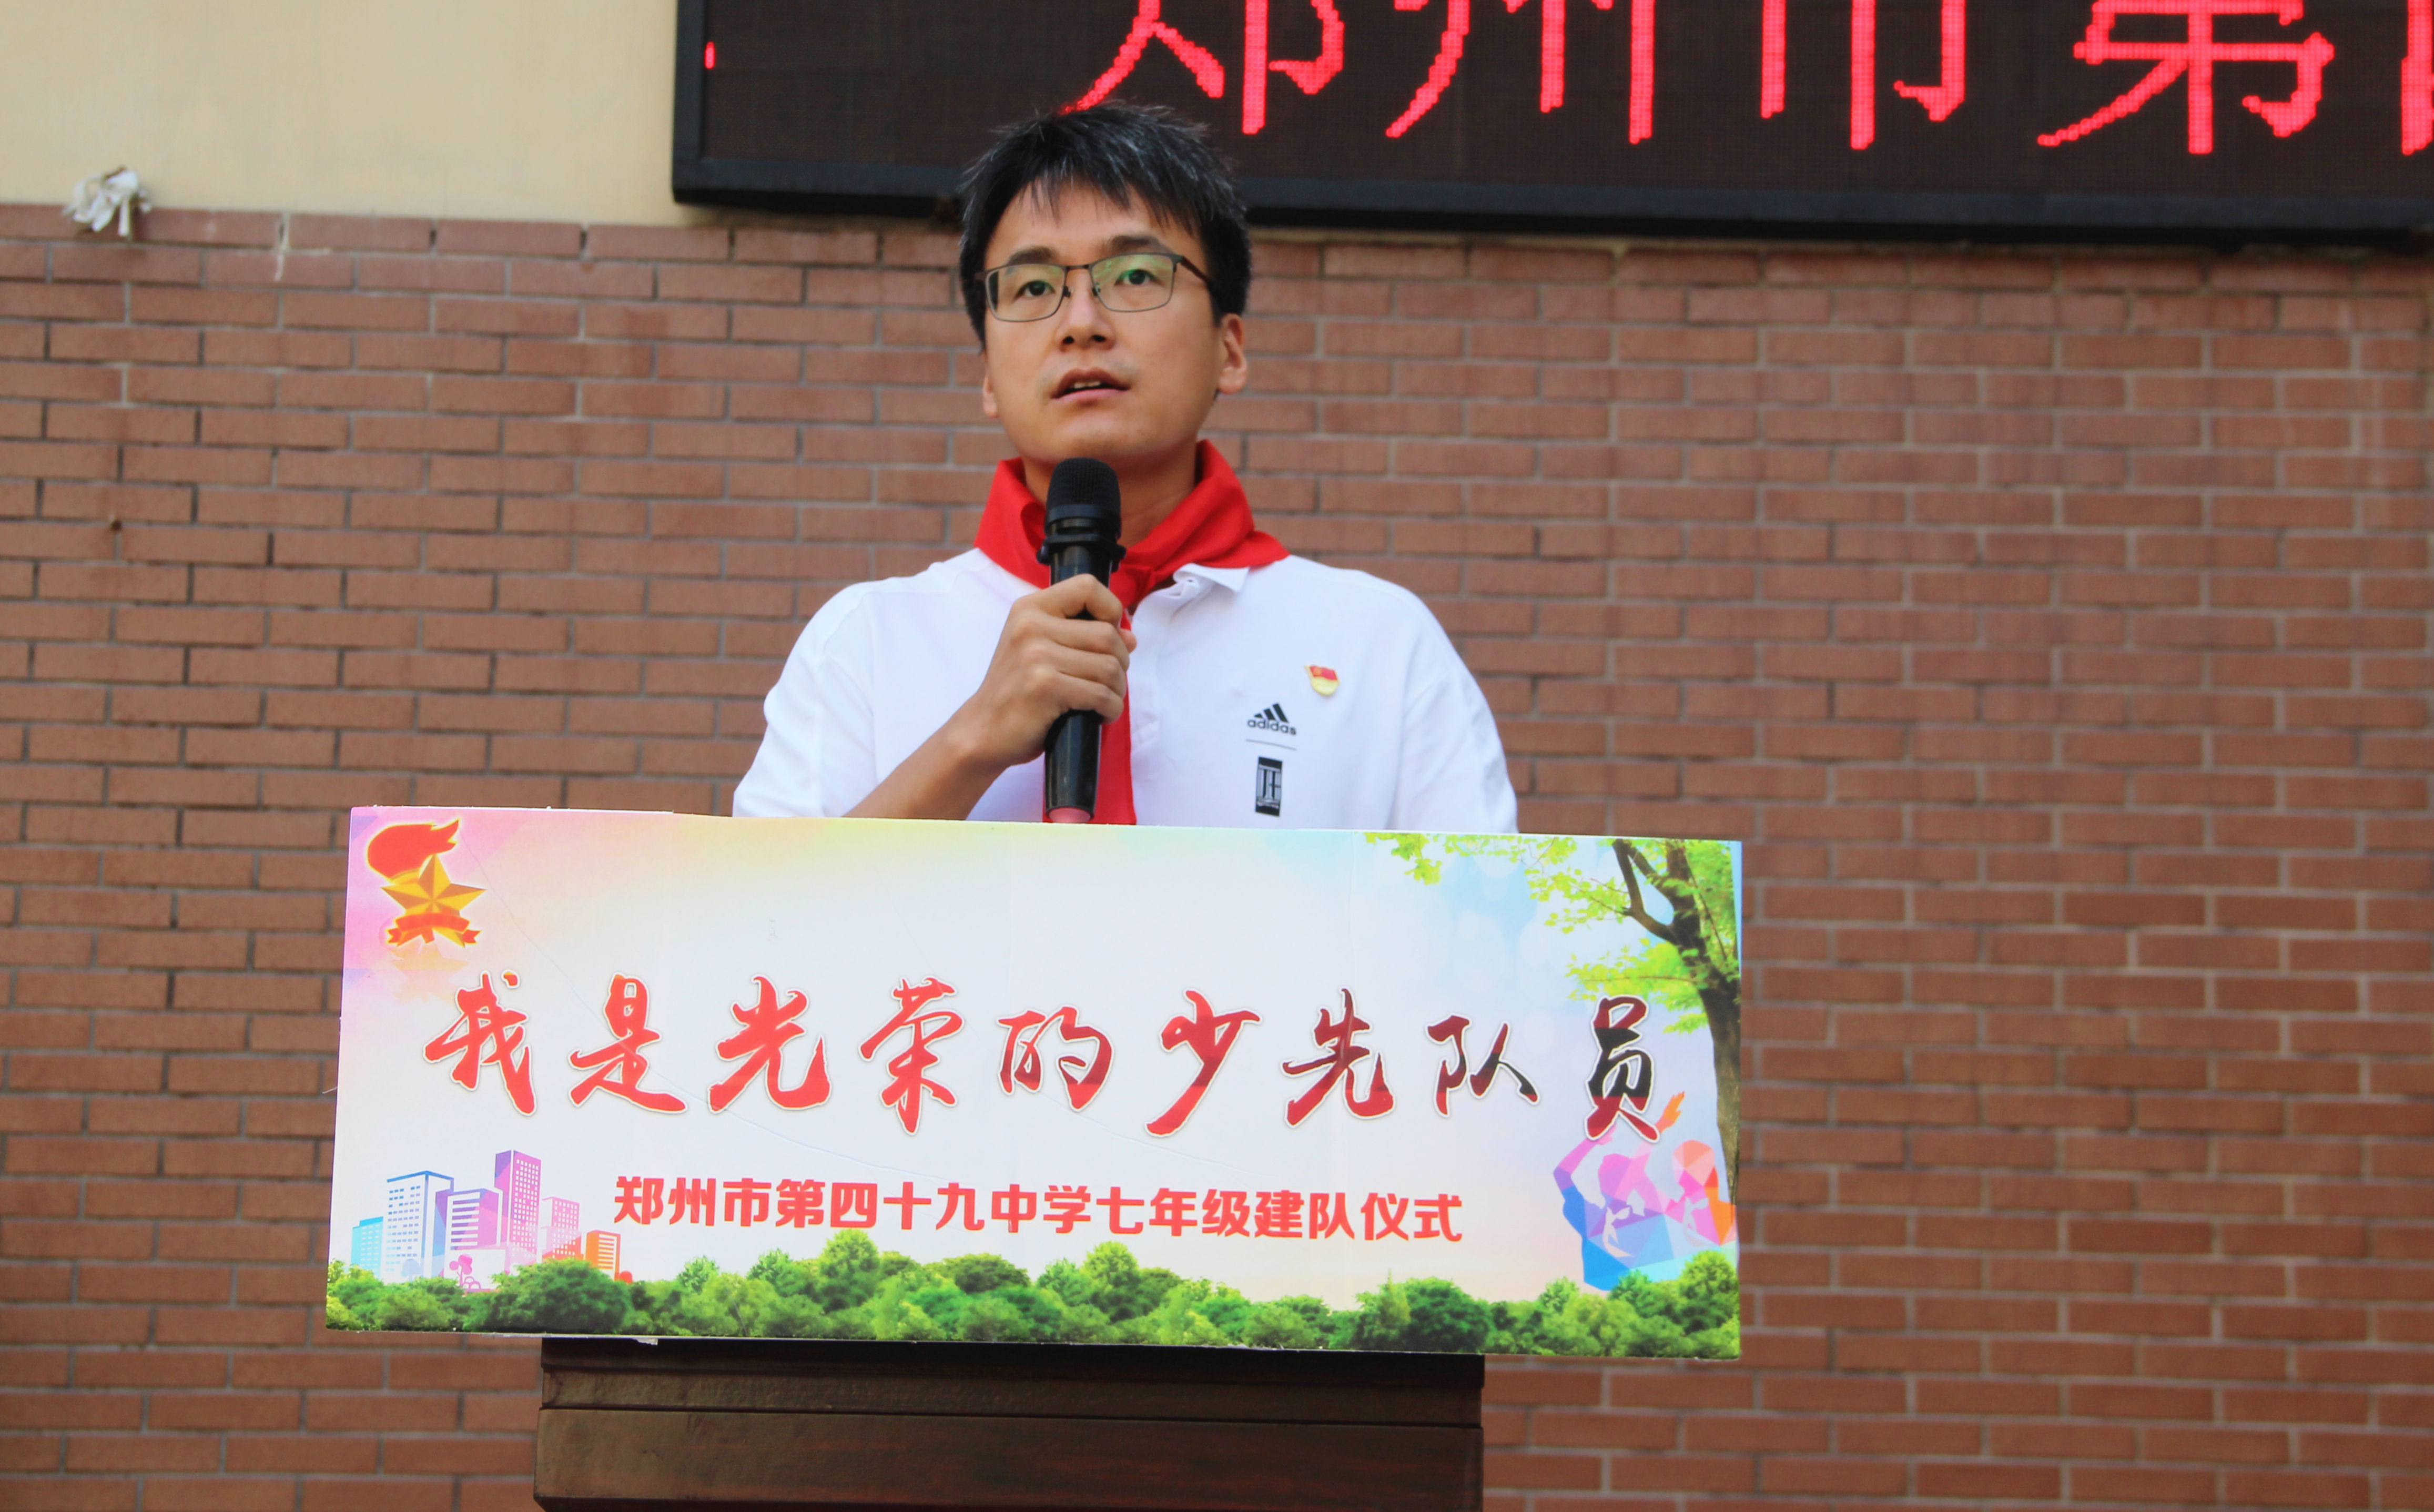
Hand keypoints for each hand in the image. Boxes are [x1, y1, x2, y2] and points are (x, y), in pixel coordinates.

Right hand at [948, 574, 1135, 771]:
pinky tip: (1099, 715)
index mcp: (1029, 608)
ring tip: (1103, 701)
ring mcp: (1036, 656)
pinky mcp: (1045, 687)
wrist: (981, 731)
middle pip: (1107, 634)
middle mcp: (1031, 625)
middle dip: (1120, 663)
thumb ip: (1082, 636)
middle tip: (1107, 682)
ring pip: (1109, 667)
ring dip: (1117, 690)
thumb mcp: (1039, 651)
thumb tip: (1130, 638)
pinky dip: (1110, 709)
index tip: (1109, 638)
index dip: (1111, 610)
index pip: (1087, 586)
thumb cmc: (1016, 692)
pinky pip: (1101, 694)